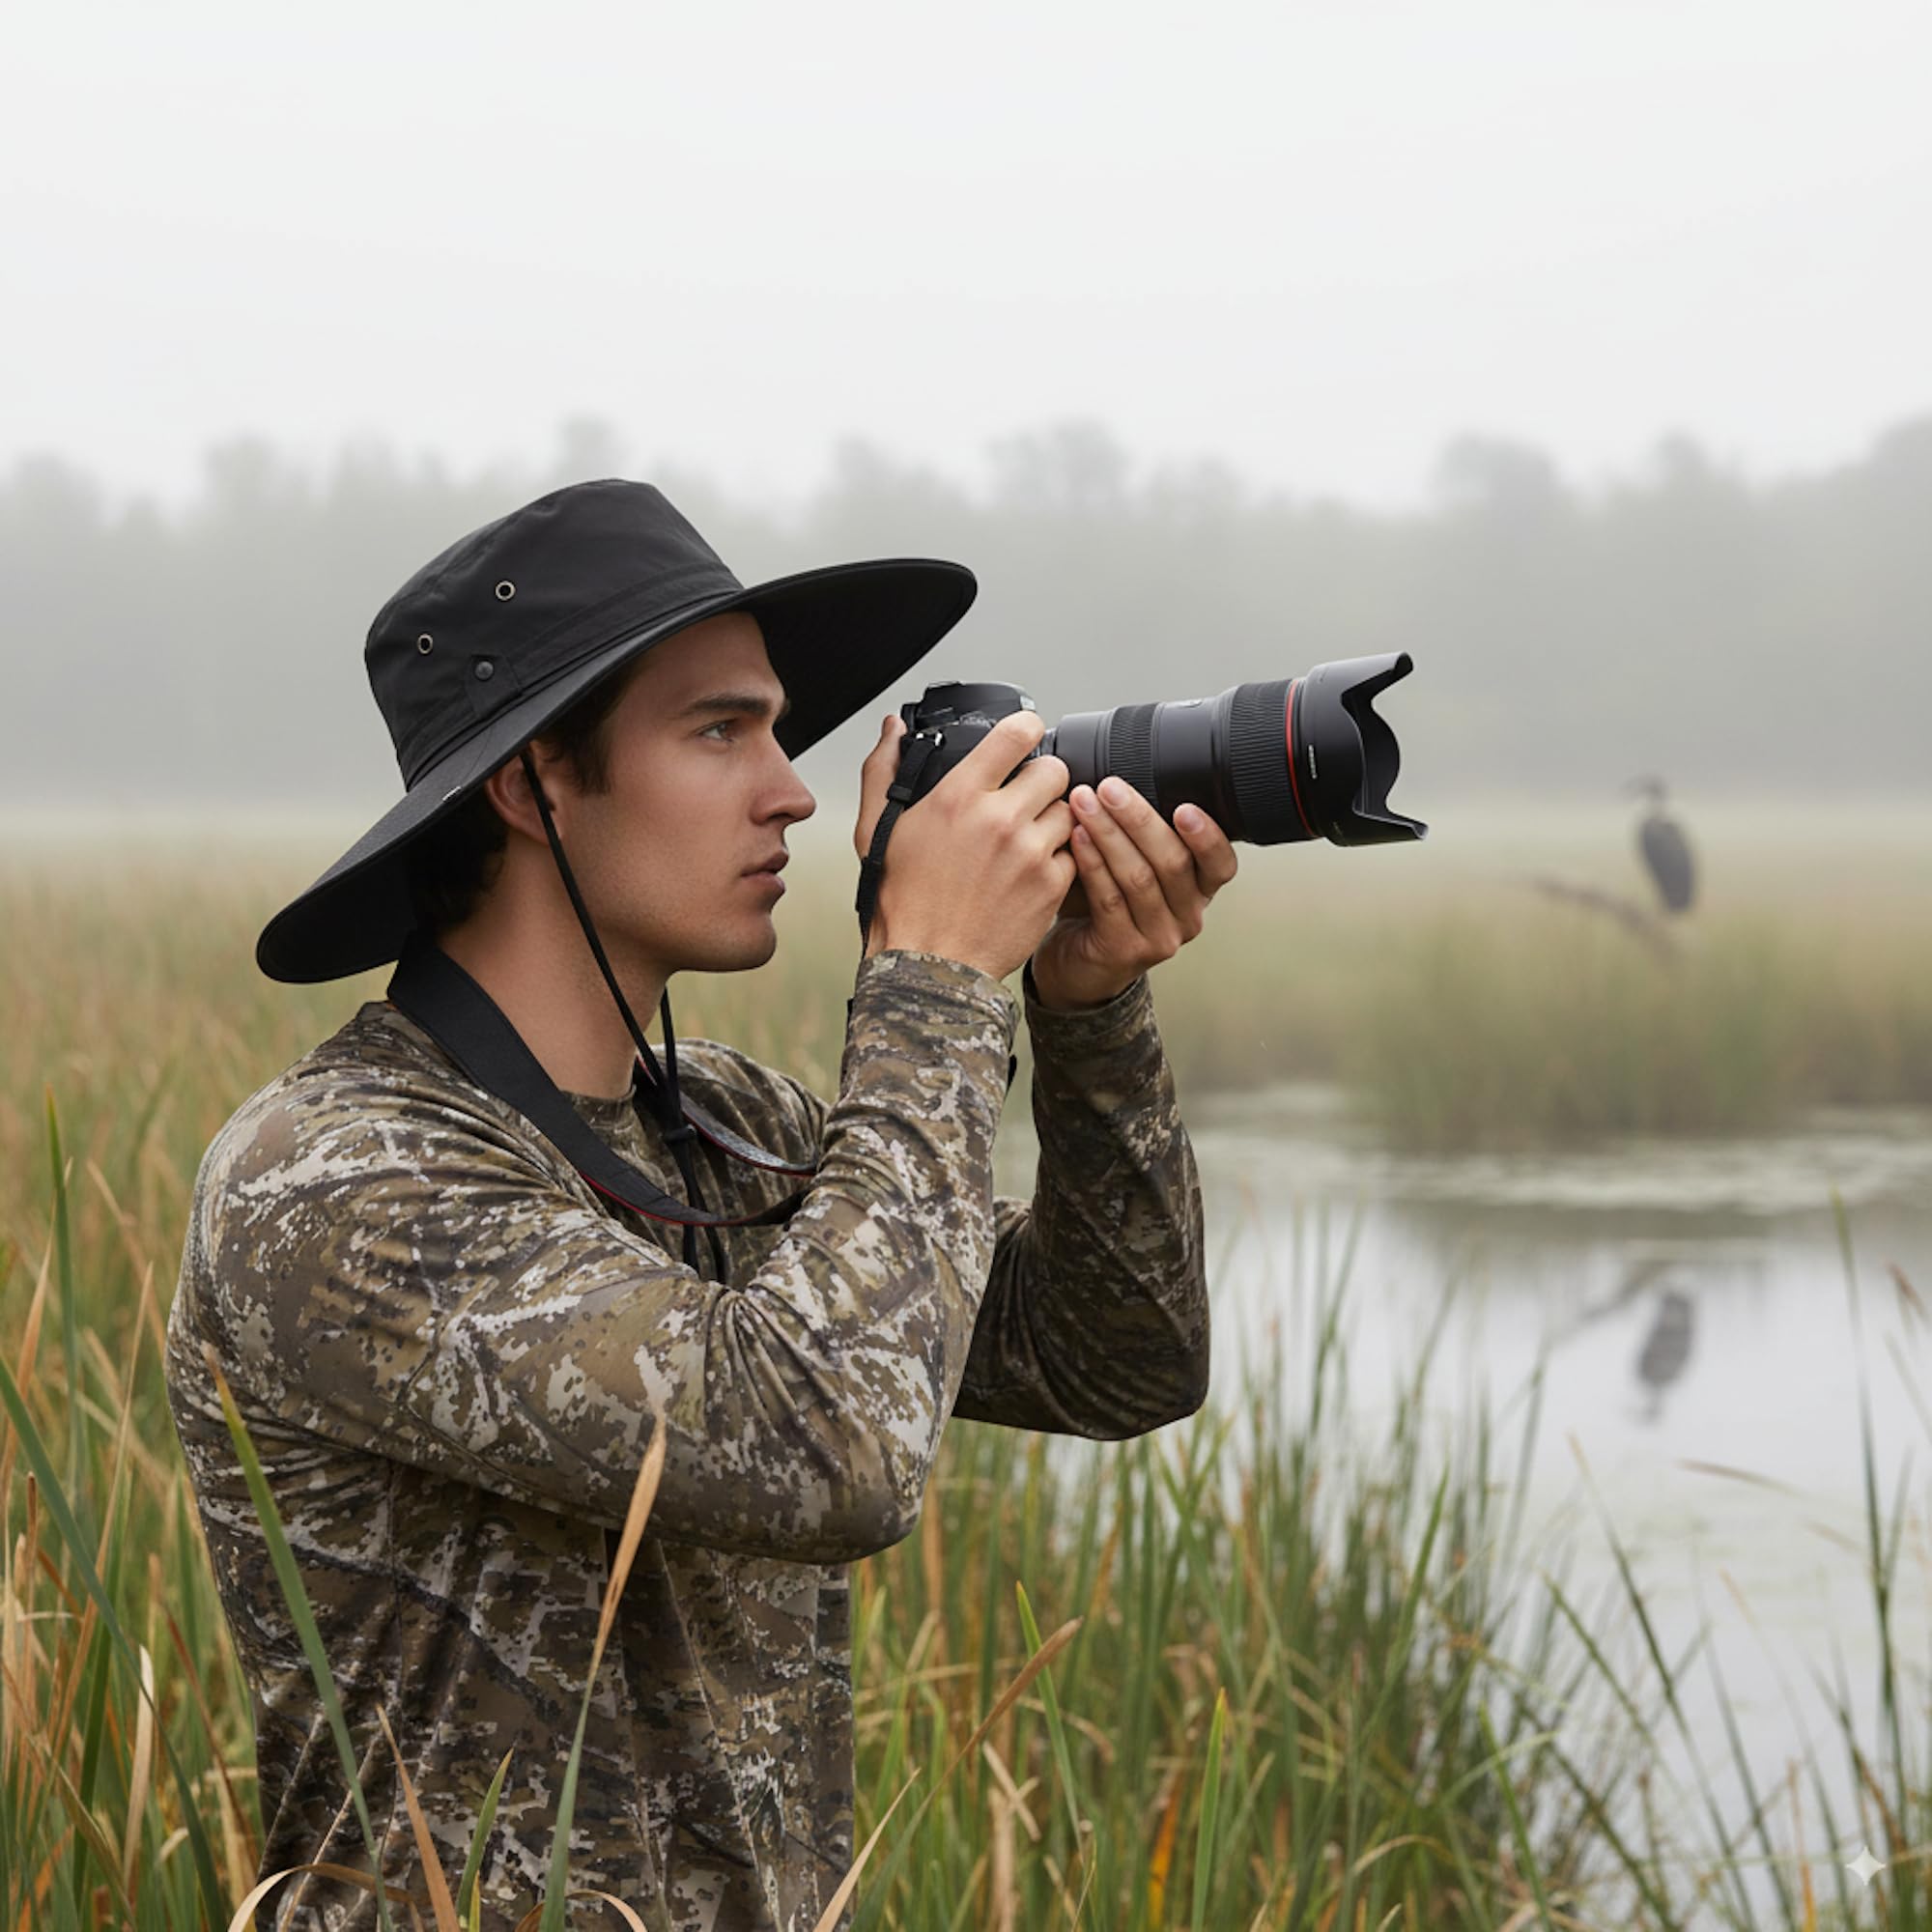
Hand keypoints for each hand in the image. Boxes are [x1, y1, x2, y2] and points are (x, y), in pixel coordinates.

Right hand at [852, 711, 1076, 982]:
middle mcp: (1000, 819)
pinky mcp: (1050, 886)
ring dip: (1052, 820)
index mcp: (958, 796)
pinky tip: (1030, 871)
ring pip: (1068, 811)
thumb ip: (883, 770)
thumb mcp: (876, 830)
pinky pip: (1074, 853)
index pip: (1017, 733)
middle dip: (1043, 779)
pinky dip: (1057, 859)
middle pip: (1054, 769)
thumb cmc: (903, 900)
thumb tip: (892, 730)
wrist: (930, 964)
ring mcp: (1030, 853)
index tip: (1027, 734)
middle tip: (1027, 797)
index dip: (1027, 728)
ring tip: (1026, 839)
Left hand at [1029, 778, 1237, 1009]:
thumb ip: (1142, 836)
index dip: (1207, 836)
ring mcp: (1159, 937)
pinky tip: (1077, 837)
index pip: (1221, 863)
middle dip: (1139, 819)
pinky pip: (1110, 899)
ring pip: (1139, 878)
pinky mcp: (1126, 950)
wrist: (1078, 965)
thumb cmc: (1106, 908)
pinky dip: (1092, 863)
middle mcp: (1188, 916)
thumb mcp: (1136, 868)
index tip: (1184, 806)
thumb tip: (1122, 777)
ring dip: (1109, 834)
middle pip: (1173, 862)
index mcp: (1199, 890)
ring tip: (1084, 804)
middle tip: (1109, 788)